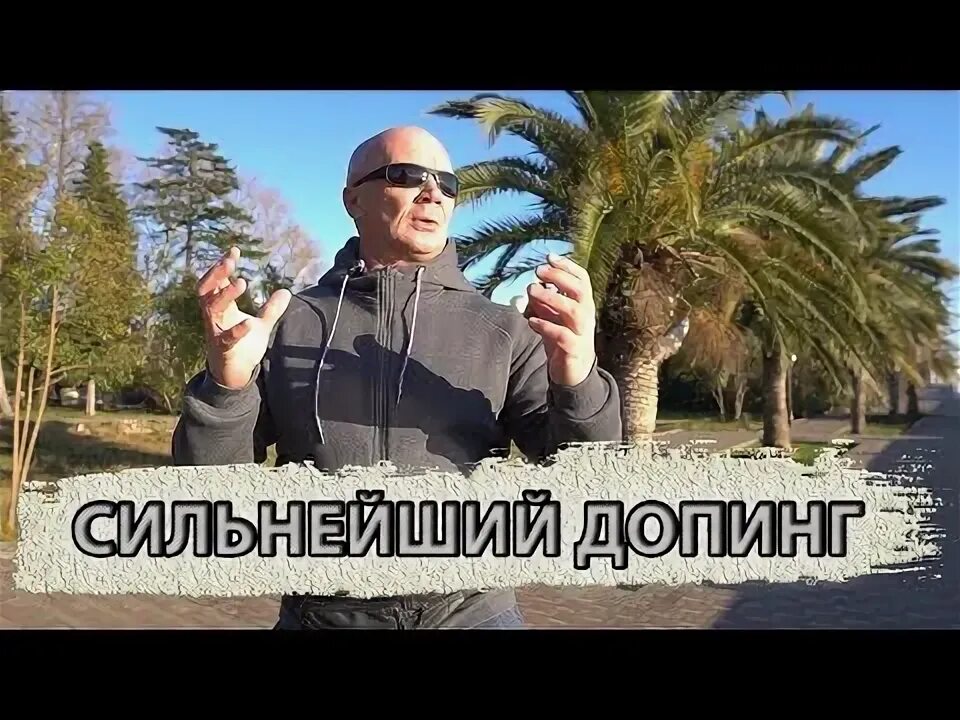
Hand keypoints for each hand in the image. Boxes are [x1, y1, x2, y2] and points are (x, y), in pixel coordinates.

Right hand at [198, 246, 290, 388]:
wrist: (235, 375)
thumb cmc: (243, 347)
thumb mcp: (261, 325)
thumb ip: (271, 309)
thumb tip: (286, 291)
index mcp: (222, 308)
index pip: (216, 282)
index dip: (222, 266)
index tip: (234, 250)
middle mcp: (214, 317)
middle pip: (206, 290)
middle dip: (216, 274)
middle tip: (229, 261)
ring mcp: (215, 332)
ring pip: (211, 310)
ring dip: (225, 296)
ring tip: (242, 283)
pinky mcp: (222, 350)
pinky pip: (226, 339)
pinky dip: (237, 331)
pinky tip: (250, 324)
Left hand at [525, 253, 596, 386]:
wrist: (574, 372)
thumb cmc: (563, 338)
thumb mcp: (554, 316)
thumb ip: (546, 302)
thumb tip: (534, 285)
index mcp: (583, 304)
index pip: (582, 279)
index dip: (568, 266)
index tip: (549, 256)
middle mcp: (586, 315)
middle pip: (580, 290)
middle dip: (560, 277)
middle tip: (538, 272)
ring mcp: (582, 333)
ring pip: (574, 311)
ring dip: (552, 298)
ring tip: (532, 291)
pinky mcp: (574, 350)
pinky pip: (563, 336)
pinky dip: (547, 326)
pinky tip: (532, 321)